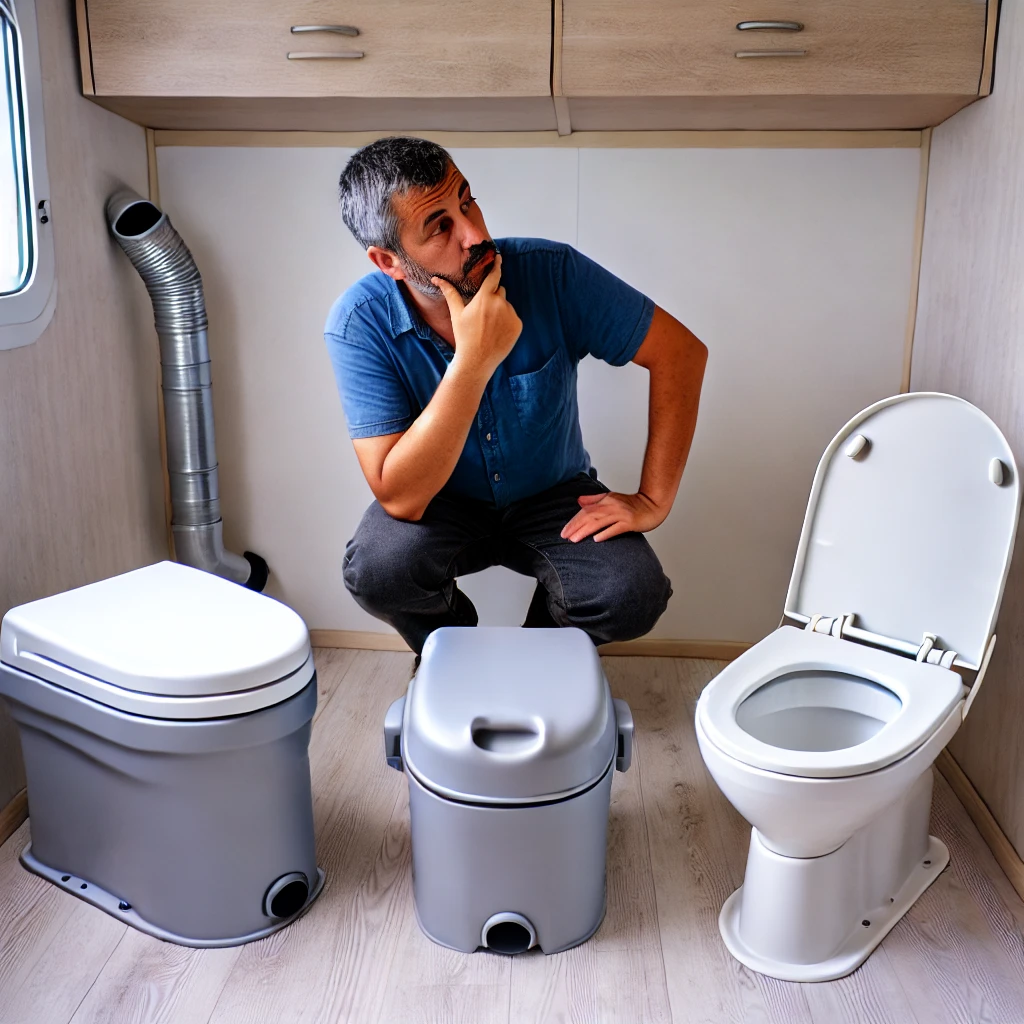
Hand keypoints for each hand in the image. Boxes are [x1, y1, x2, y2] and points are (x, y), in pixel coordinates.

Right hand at [432, 255, 521, 379]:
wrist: (476, 360)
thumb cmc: (464, 336)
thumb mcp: (457, 313)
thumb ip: (450, 293)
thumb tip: (436, 278)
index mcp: (484, 298)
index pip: (493, 275)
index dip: (496, 265)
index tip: (499, 257)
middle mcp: (500, 304)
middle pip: (499, 291)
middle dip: (492, 297)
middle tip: (483, 313)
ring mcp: (511, 315)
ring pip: (506, 305)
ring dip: (500, 310)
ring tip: (489, 326)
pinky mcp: (518, 325)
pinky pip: (513, 317)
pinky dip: (507, 322)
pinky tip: (497, 332)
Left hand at [560, 492, 667, 542]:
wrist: (653, 505)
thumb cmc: (633, 504)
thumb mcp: (612, 498)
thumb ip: (594, 500)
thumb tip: (579, 501)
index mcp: (606, 500)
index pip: (586, 511)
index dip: (574, 521)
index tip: (564, 531)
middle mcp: (612, 506)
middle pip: (590, 516)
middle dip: (576, 526)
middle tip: (565, 536)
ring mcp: (621, 514)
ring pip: (600, 522)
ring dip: (586, 531)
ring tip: (575, 539)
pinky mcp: (630, 522)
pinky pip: (616, 528)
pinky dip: (606, 533)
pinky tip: (596, 539)